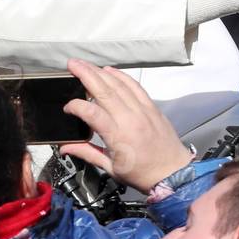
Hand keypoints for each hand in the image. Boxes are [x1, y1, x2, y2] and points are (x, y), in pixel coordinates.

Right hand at [59, 59, 192, 192]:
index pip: (93, 113)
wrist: (174, 173)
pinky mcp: (152, 107)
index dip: (77, 106)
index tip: (67, 107)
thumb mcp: (111, 168)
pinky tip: (110, 71)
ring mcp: (143, 110)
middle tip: (72, 64)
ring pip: (120, 85)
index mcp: (118, 137)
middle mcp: (131, 119)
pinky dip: (122, 76)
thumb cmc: (142, 174)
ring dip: (101, 72)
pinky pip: (135, 86)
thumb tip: (64, 147)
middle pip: (105, 91)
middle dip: (86, 74)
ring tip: (85, 64)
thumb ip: (87, 153)